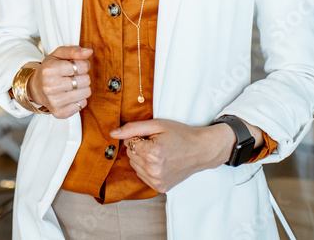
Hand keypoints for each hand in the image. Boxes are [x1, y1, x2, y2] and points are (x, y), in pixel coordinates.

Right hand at [27, 46, 92, 118]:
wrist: (37, 88)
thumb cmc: (50, 69)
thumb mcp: (58, 55)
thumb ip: (74, 51)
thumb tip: (89, 51)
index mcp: (50, 69)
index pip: (82, 66)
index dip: (83, 65)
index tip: (76, 66)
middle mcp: (50, 86)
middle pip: (85, 80)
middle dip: (83, 77)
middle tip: (73, 76)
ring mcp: (54, 101)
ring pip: (86, 93)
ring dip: (82, 88)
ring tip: (72, 86)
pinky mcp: (59, 112)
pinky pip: (82, 104)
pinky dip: (79, 99)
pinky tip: (69, 95)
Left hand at [109, 119, 231, 191]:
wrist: (201, 150)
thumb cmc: (181, 134)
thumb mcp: (157, 125)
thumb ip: (132, 128)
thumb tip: (112, 133)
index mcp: (152, 153)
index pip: (129, 143)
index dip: (139, 137)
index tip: (154, 136)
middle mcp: (154, 170)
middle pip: (130, 155)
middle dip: (140, 148)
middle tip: (158, 144)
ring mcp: (157, 181)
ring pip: (134, 166)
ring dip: (143, 159)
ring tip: (161, 153)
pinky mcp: (160, 188)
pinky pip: (142, 175)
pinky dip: (148, 168)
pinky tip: (161, 163)